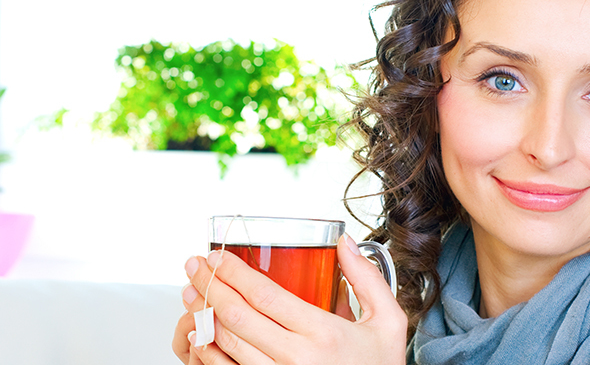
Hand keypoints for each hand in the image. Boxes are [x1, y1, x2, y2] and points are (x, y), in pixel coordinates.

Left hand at [171, 234, 407, 364]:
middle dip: (209, 286)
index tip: (218, 257)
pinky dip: (206, 352)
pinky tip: (200, 334)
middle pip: (237, 317)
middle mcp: (297, 359)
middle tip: (195, 267)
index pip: (265, 296)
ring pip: (225, 345)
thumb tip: (344, 243)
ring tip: (193, 294)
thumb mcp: (388, 321)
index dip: (234, 273)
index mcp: (324, 333)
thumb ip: (368, 279)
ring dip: (202, 316)